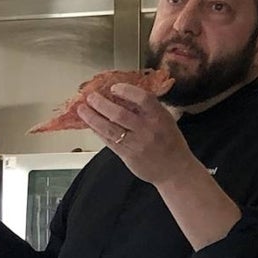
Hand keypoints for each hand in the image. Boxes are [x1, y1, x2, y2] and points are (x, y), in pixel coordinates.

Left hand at [76, 83, 192, 185]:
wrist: (175, 169)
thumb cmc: (170, 141)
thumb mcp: (165, 120)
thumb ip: (147, 109)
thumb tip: (123, 95)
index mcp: (159, 117)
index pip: (143, 98)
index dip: (126, 91)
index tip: (114, 87)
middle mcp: (148, 129)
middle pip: (119, 114)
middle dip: (101, 103)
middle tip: (90, 97)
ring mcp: (136, 143)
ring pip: (109, 128)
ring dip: (93, 118)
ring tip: (82, 109)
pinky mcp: (127, 155)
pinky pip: (108, 141)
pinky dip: (98, 131)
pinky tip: (90, 124)